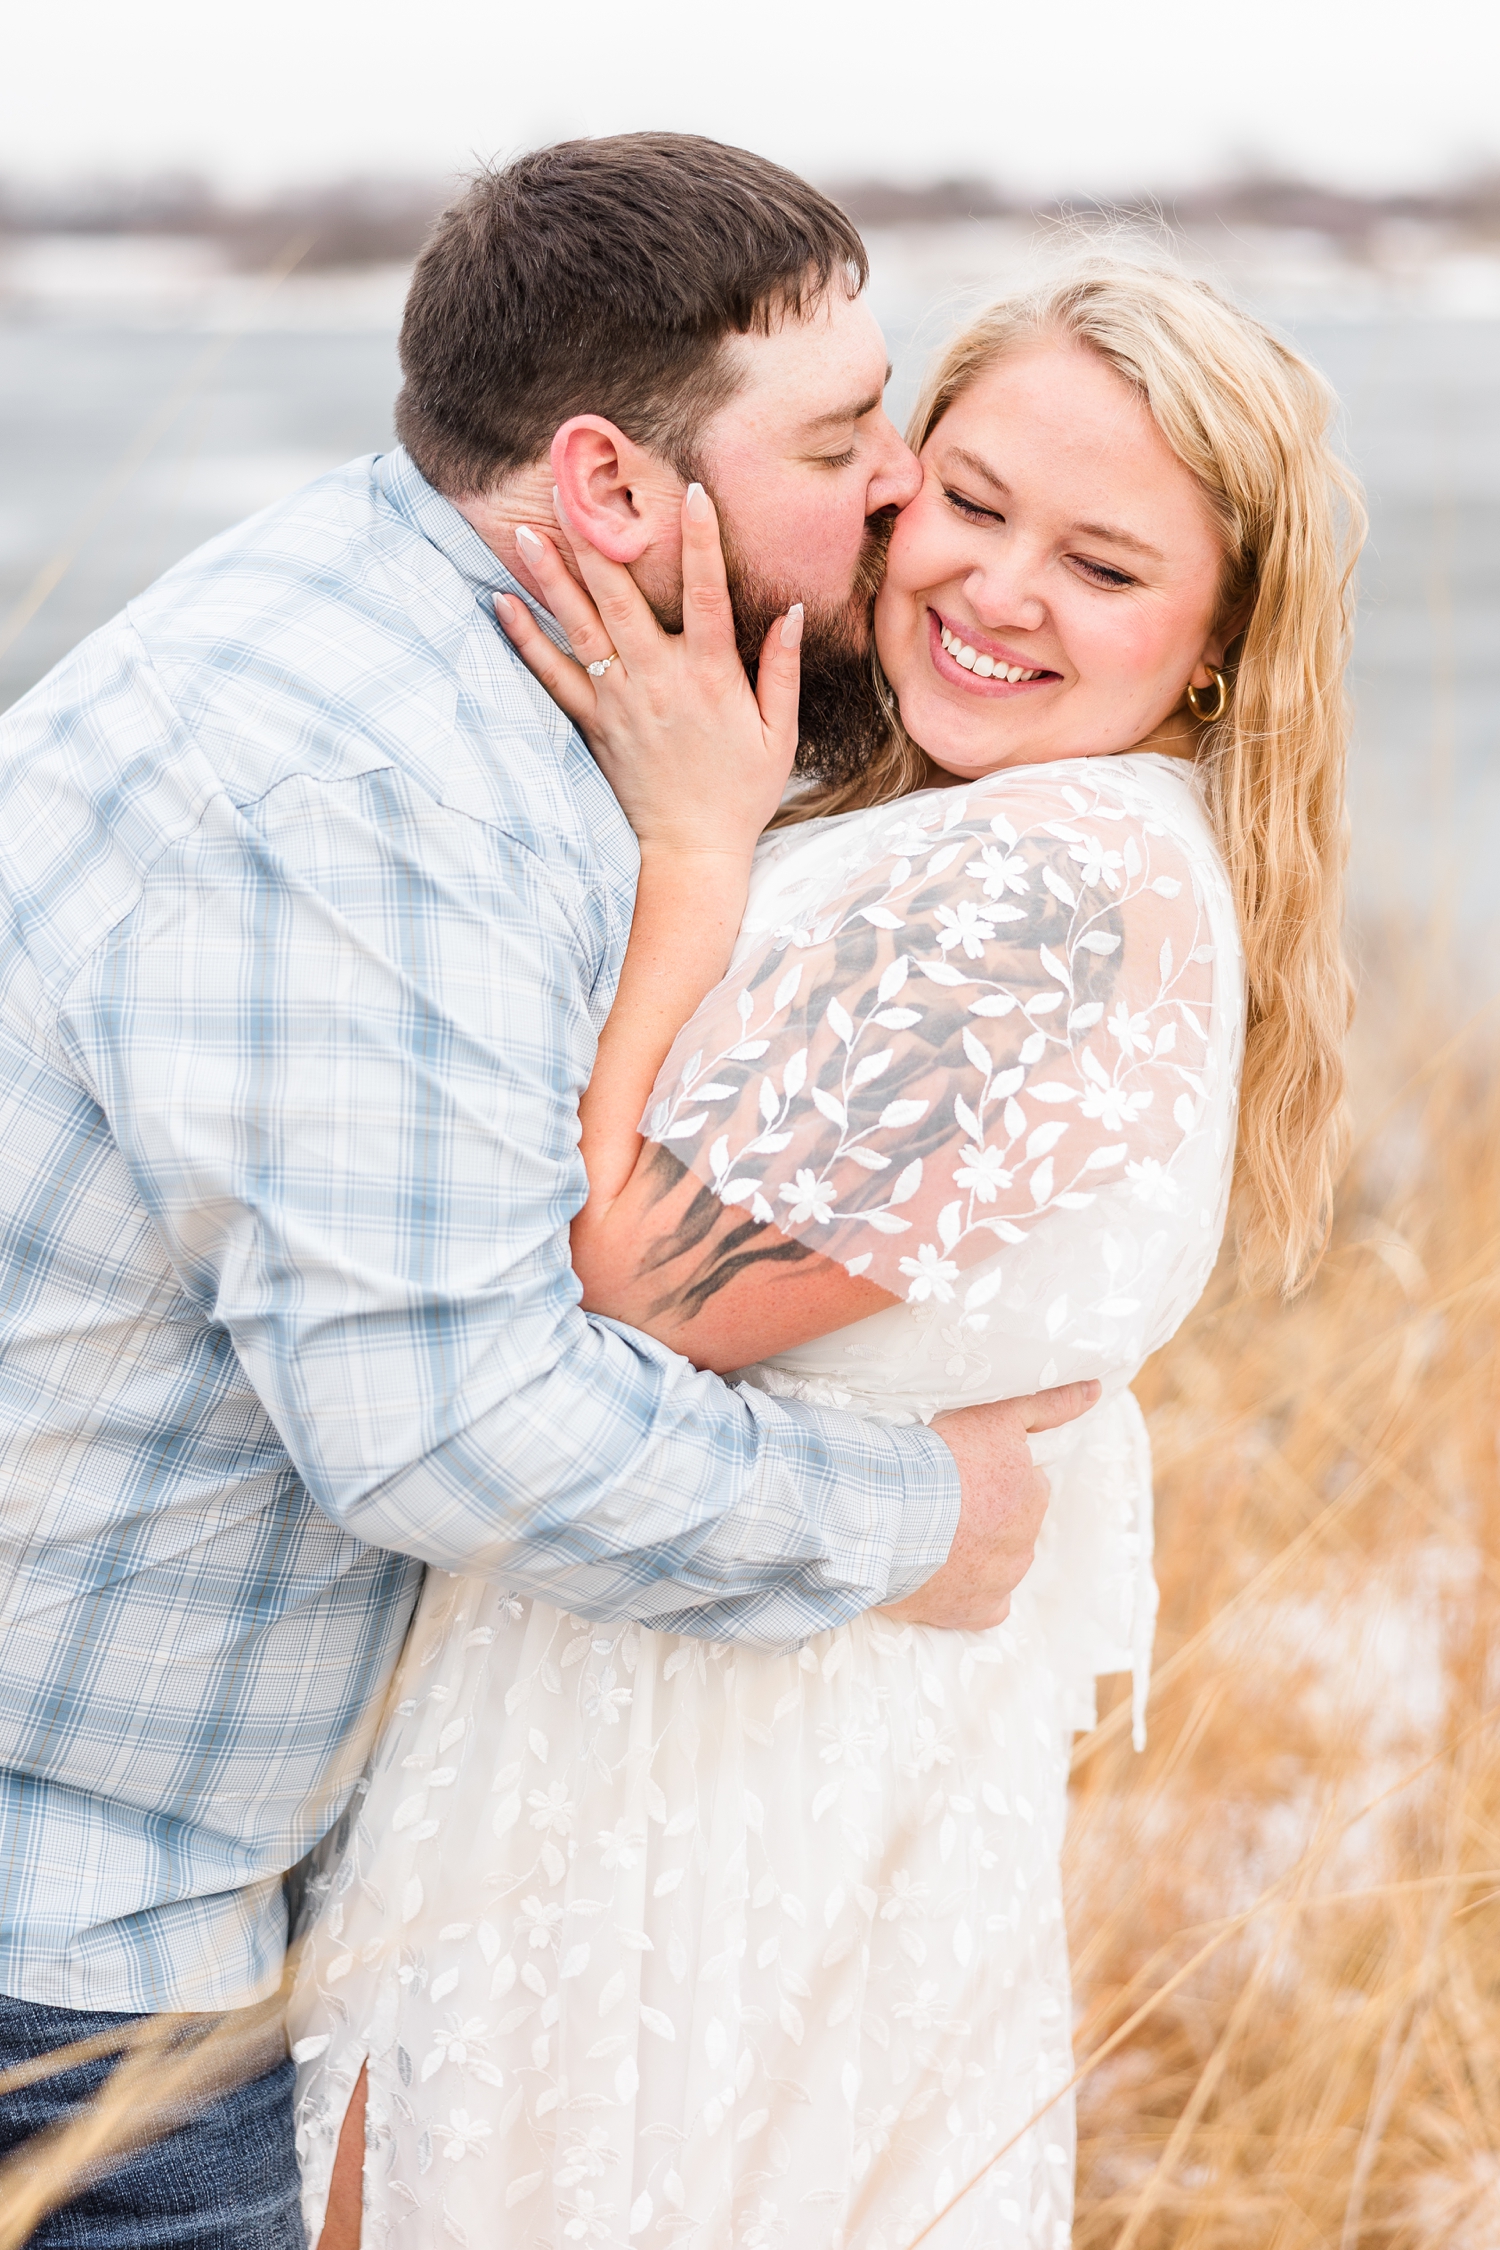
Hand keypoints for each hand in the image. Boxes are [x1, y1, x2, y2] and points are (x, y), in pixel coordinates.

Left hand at [494, 483, 801, 861]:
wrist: (693, 849)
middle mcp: (657, 681)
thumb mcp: (778, 733)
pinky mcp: (592, 722)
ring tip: (527, 531)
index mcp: (709, 678)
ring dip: (553, 578)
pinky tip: (502, 603)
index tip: (691, 491)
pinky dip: (525, 639)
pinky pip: (551, 675)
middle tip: (574, 491)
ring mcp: (619, 701)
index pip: (706, 596)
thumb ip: (782, 669)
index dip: (700, 541)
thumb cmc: (742, 791)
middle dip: (598, 541)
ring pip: (581, 628)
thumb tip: (788, 610)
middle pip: (622, 600)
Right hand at [881, 1381, 1100, 1631]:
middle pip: (1009, 1528)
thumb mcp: (995, 1416)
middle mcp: (1025, 1544)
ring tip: (930, 1536)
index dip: (987, 1478)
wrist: (890, 1514)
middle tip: (941, 1503)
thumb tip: (1094, 1391)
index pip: (1021, 1486)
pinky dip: (967, 1595)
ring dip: (972, 1553)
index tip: (958, 1473)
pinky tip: (943, 1577)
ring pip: (996, 1566)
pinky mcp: (975, 1612)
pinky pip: (983, 1607)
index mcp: (1033, 1497)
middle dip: (983, 1517)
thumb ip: (1049, 1404)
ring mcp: (1002, 1582)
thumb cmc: (938, 1460)